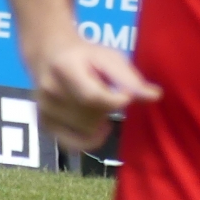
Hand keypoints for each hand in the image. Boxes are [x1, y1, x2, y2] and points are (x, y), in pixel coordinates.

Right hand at [24, 33, 160, 149]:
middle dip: (108, 107)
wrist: (49, 54)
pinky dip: (89, 140)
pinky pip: (72, 144)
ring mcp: (44, 109)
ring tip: (98, 102)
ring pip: (85, 130)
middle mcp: (50, 90)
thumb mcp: (109, 57)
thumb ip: (130, 78)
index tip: (127, 98)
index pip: (91, 95)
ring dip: (100, 120)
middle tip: (109, 92)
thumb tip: (155, 96)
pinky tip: (99, 128)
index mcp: (65, 67)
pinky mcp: (43, 124)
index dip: (114, 102)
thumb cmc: (86, 55)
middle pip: (90, 114)